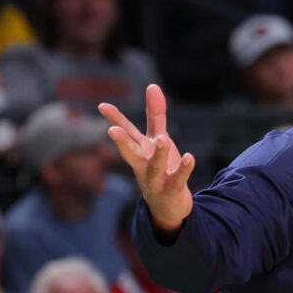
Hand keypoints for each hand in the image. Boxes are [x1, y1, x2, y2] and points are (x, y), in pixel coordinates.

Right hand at [98, 84, 195, 231]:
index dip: (115, 119)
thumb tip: (152, 85)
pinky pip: (178, 179)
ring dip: (158, 155)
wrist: (168, 206)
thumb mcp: (158, 139)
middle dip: (122, 142)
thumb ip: (155, 114)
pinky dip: (183, 169)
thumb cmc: (160, 168)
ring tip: (163, 139)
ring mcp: (156, 180)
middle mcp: (143, 165)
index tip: (102, 106)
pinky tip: (189, 157)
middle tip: (112, 130)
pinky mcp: (172, 191)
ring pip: (155, 168)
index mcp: (139, 151)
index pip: (126, 133)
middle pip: (131, 153)